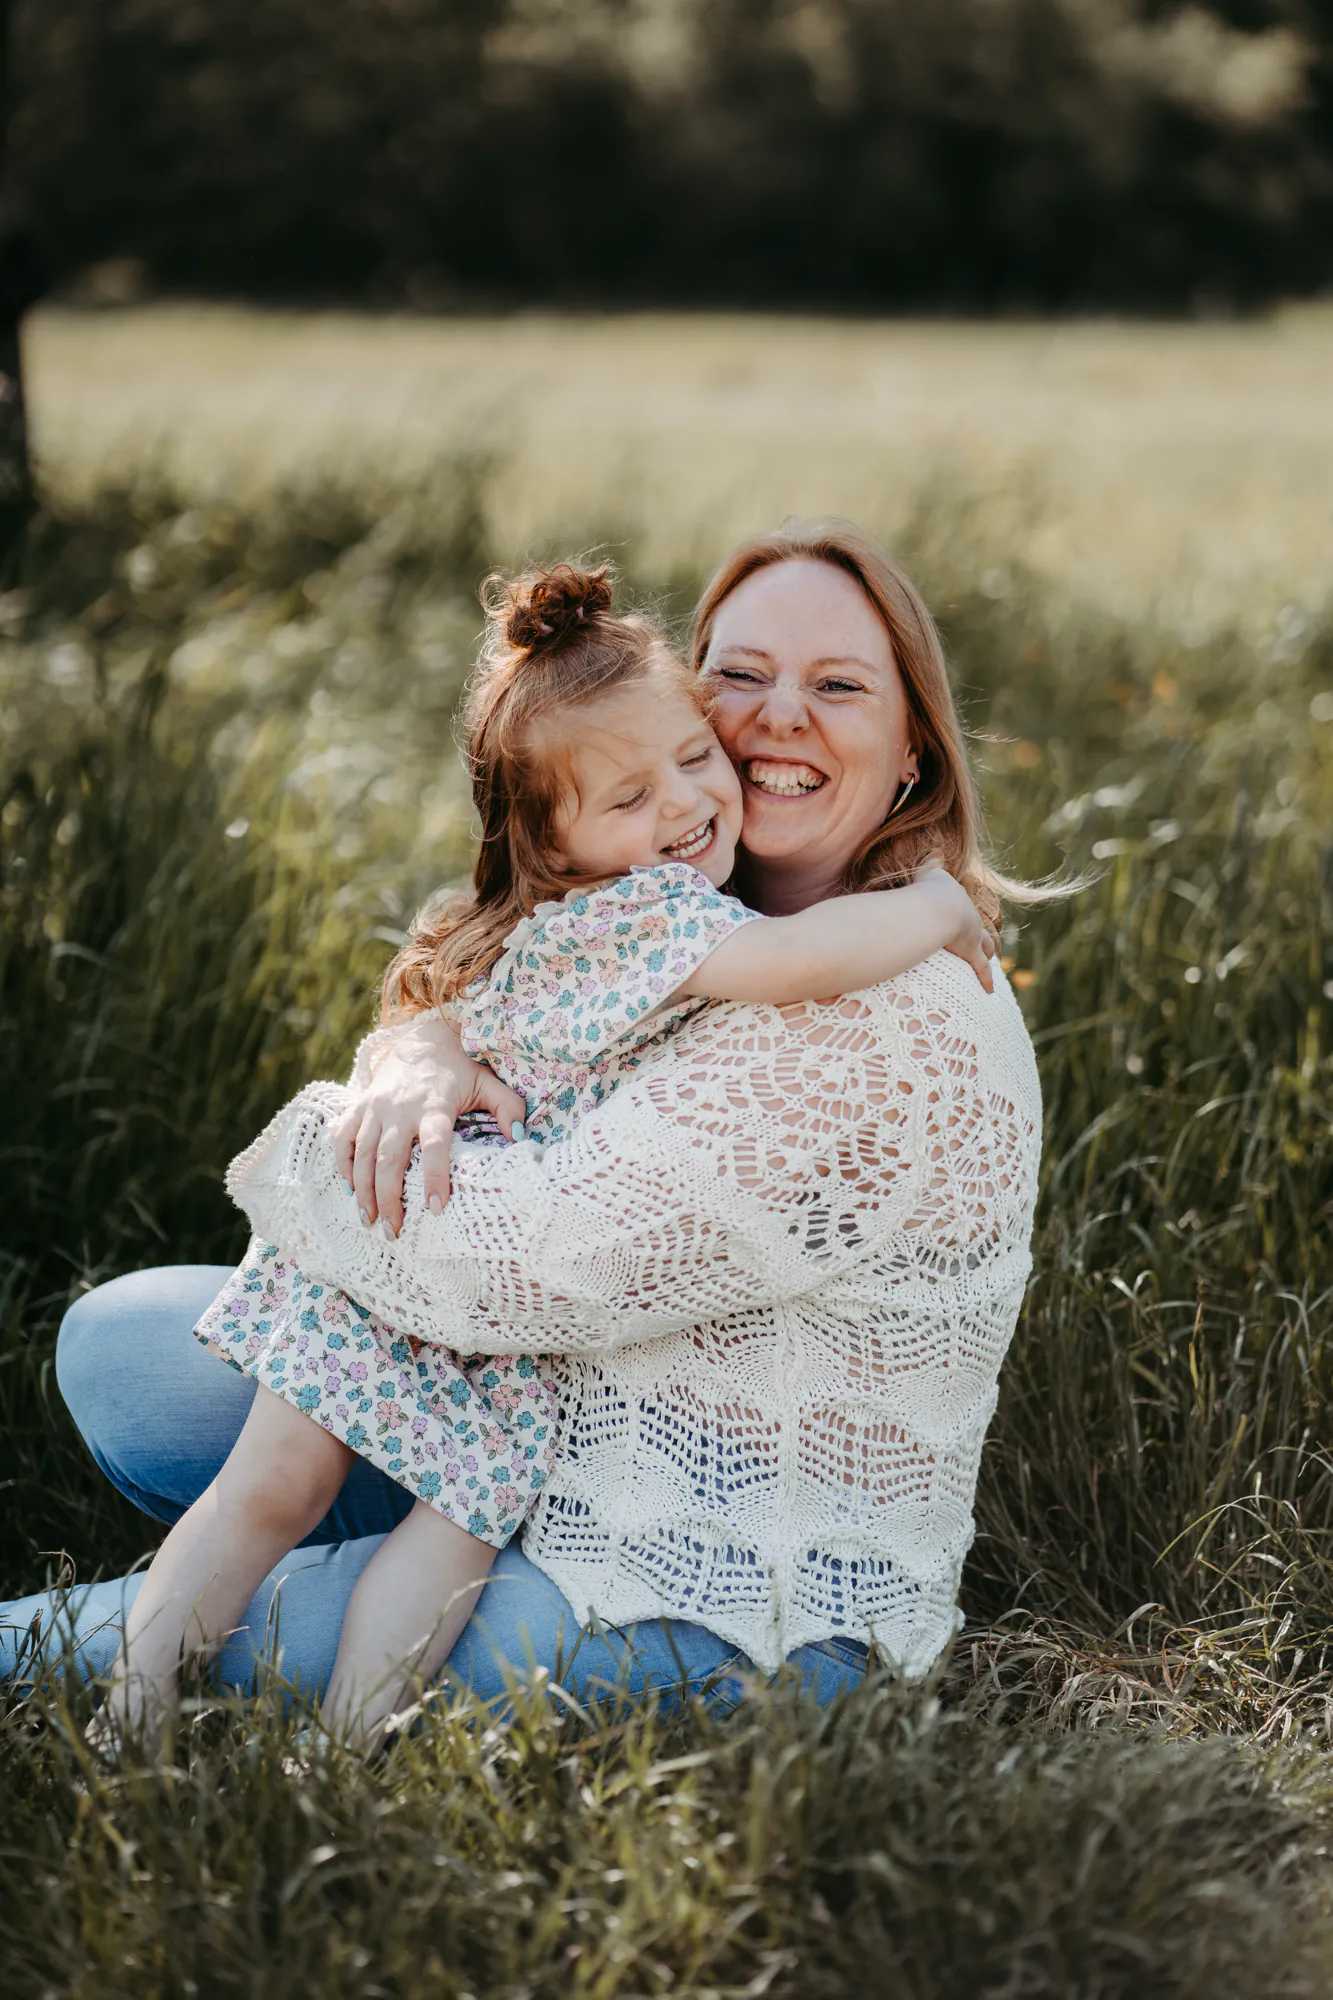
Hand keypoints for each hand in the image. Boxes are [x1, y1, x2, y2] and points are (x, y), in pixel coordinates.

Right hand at [332, 1012, 526, 1236]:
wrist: (423, 1039)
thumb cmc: (460, 1069)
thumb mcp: (488, 1083)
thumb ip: (508, 1108)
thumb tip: (520, 1138)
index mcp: (435, 1105)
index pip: (435, 1145)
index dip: (434, 1177)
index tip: (436, 1209)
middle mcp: (401, 1107)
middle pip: (390, 1158)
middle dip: (388, 1198)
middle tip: (393, 1231)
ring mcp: (376, 1107)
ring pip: (363, 1153)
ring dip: (363, 1190)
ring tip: (368, 1220)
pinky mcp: (359, 1105)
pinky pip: (342, 1137)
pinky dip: (342, 1163)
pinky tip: (350, 1188)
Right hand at [915, 861, 995, 992]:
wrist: (935, 908)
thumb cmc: (928, 891)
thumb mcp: (929, 872)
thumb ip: (932, 860)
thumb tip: (935, 846)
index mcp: (958, 901)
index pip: (964, 909)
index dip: (966, 916)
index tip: (968, 920)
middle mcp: (970, 917)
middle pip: (981, 927)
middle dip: (985, 935)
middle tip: (987, 943)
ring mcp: (974, 936)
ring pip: (986, 948)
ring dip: (989, 954)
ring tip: (993, 961)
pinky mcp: (973, 953)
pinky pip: (981, 969)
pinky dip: (986, 979)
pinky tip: (989, 990)